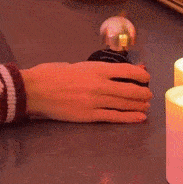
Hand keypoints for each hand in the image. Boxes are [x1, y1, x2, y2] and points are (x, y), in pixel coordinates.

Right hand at [21, 61, 151, 122]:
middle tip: (148, 95)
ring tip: (146, 106)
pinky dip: (129, 117)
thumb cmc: (51, 74)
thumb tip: (113, 73)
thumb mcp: (74, 66)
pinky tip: (139, 117)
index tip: (146, 77)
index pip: (126, 71)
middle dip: (143, 93)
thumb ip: (94, 70)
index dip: (140, 75)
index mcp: (95, 69)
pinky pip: (114, 116)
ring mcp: (95, 101)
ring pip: (125, 104)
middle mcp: (99, 85)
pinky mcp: (89, 115)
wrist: (35, 90)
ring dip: (139, 105)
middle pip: (130, 90)